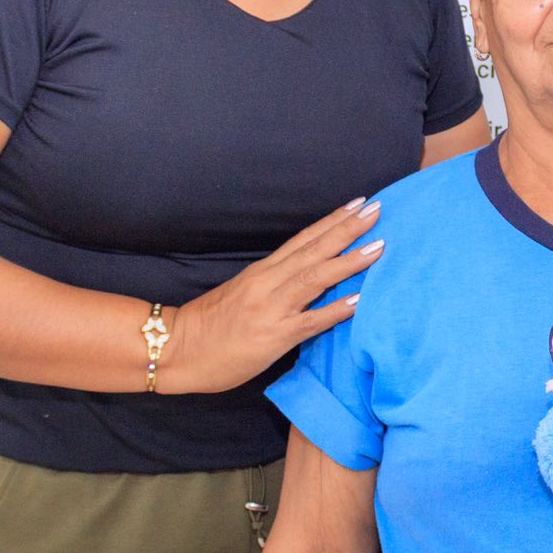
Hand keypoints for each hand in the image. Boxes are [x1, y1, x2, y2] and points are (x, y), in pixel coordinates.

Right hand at [161, 198, 382, 393]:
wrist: (174, 349)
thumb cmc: (207, 327)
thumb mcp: (242, 295)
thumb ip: (272, 286)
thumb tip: (303, 281)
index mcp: (262, 272)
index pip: (303, 240)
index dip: (331, 221)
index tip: (358, 203)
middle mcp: (268, 283)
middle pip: (314, 249)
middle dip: (348, 229)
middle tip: (378, 209)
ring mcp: (271, 308)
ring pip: (315, 277)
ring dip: (349, 260)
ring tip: (378, 247)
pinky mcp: (272, 336)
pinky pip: (310, 321)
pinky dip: (335, 309)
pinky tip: (359, 300)